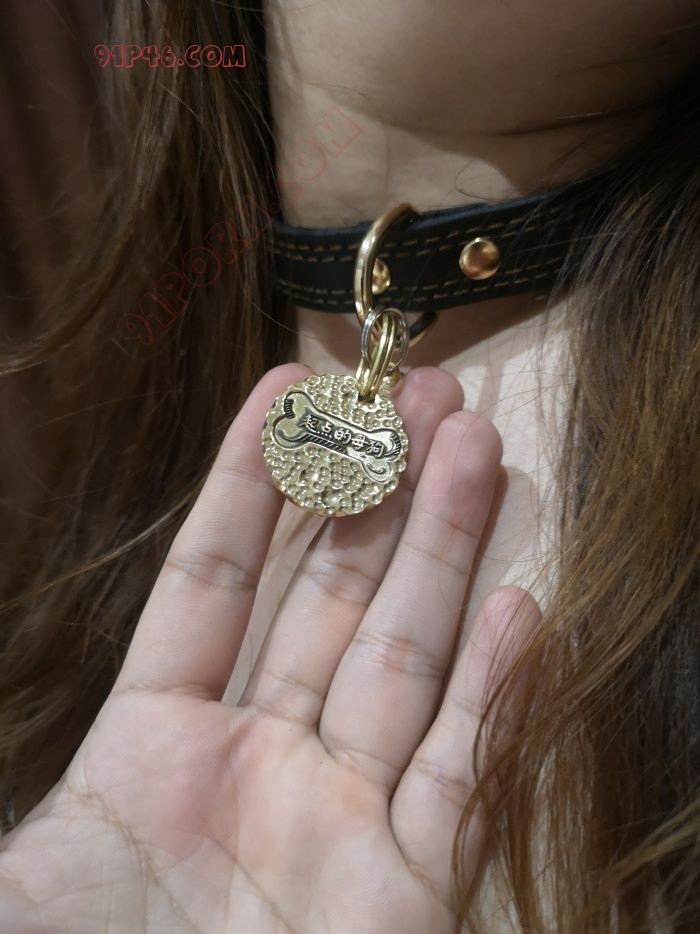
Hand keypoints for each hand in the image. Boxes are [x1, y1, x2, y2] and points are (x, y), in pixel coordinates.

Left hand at [0, 364, 538, 932]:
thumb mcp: (22, 885)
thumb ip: (15, 810)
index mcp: (150, 753)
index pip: (215, 580)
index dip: (251, 483)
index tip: (288, 391)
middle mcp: (257, 769)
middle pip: (328, 597)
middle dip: (373, 491)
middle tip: (414, 397)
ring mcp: (339, 825)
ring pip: (403, 658)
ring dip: (443, 552)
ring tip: (475, 451)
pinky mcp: (409, 896)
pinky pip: (461, 775)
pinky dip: (497, 693)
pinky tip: (522, 607)